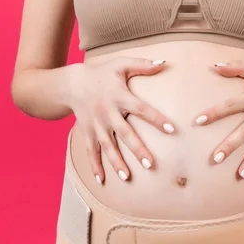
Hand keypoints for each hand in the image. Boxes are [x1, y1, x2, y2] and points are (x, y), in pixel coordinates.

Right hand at [64, 57, 174, 183]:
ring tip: (126, 177)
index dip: (156, 119)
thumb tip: (165, 63)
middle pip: (124, 133)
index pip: (142, 109)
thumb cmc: (101, 72)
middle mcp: (108, 113)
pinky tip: (101, 180)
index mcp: (119, 96)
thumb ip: (142, 64)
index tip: (171, 130)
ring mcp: (96, 124)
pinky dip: (94, 165)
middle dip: (136, 149)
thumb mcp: (120, 64)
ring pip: (107, 146)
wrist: (71, 83)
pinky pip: (90, 150)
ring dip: (116, 162)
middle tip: (149, 164)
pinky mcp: (87, 131)